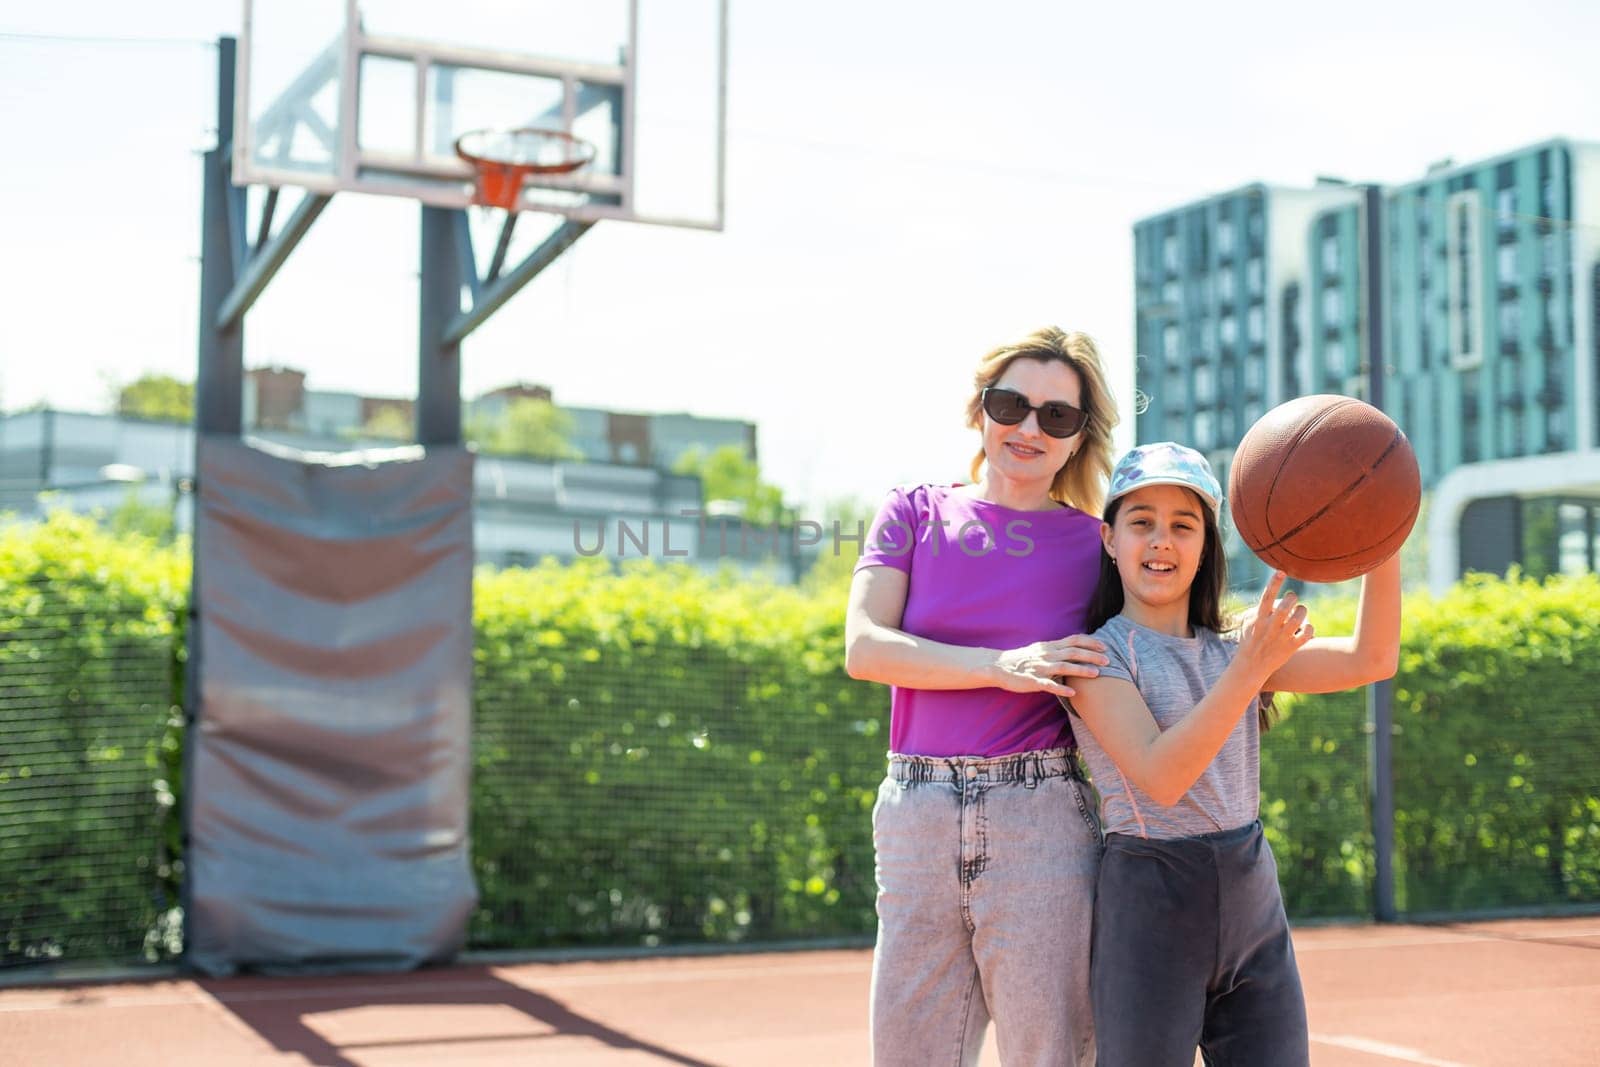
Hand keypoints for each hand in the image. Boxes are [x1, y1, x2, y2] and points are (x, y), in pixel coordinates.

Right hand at [993, 634, 1108, 697]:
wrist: (998, 666)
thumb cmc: (1022, 659)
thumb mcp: (1040, 649)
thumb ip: (1057, 649)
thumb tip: (1075, 648)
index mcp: (1050, 646)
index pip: (1074, 640)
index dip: (1090, 641)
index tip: (1104, 646)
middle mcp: (1047, 655)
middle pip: (1073, 652)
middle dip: (1092, 655)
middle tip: (1108, 660)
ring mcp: (1040, 668)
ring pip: (1064, 667)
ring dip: (1081, 670)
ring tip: (1097, 674)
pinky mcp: (1032, 681)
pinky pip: (1048, 685)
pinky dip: (1061, 689)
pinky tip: (1073, 693)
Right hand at [1235, 571, 1313, 682]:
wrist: (1251, 666)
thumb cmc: (1249, 640)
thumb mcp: (1247, 622)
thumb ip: (1259, 608)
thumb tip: (1272, 594)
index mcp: (1258, 619)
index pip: (1266, 598)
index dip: (1274, 583)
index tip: (1281, 572)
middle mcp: (1270, 627)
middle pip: (1285, 607)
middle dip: (1291, 598)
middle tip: (1292, 599)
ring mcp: (1281, 638)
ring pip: (1298, 619)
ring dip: (1302, 611)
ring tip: (1300, 612)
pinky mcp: (1291, 648)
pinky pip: (1307, 634)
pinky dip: (1310, 628)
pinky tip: (1305, 628)